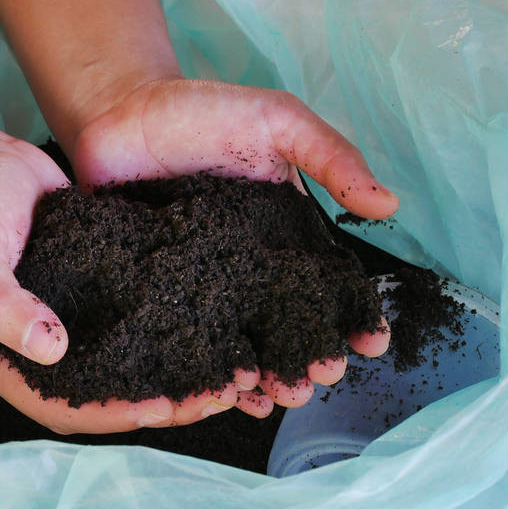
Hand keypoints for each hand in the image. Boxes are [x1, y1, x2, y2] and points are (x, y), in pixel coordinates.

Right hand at [0, 137, 264, 433]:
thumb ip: (1, 303)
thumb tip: (51, 348)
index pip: (60, 405)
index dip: (112, 414)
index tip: (162, 407)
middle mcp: (33, 350)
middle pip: (99, 394)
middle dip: (155, 402)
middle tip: (213, 397)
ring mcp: (62, 321)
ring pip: (120, 363)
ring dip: (167, 371)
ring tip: (222, 371)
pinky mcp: (87, 292)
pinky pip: (126, 322)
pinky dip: (162, 330)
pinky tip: (204, 325)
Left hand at [70, 78, 396, 414]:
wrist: (118, 110)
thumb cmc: (201, 110)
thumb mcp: (277, 122)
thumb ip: (330, 157)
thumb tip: (388, 205)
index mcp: (281, 230)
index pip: (324, 280)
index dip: (351, 313)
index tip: (371, 344)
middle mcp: (245, 263)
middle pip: (284, 321)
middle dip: (307, 355)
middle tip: (318, 379)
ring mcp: (201, 279)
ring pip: (238, 337)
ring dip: (261, 372)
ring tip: (276, 398)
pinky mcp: (157, 288)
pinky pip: (183, 333)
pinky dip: (202, 363)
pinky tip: (217, 390)